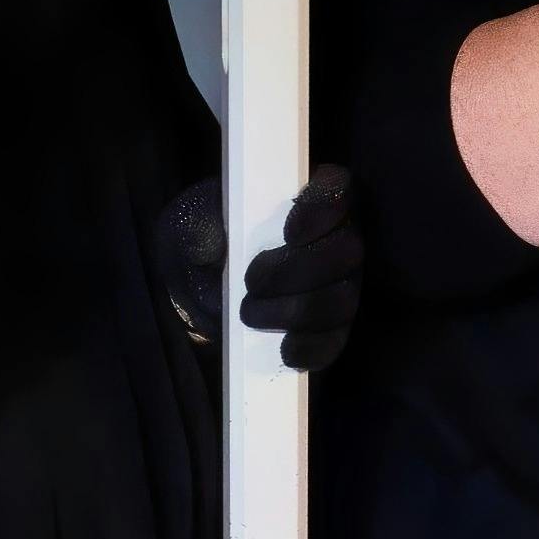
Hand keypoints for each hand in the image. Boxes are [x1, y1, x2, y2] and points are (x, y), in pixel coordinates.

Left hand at [161, 168, 364, 369]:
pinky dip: (311, 348)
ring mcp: (341, 283)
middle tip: (251, 283)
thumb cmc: (203, 242)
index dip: (324, 209)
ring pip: (344, 298)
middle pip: (348, 250)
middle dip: (299, 270)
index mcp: (308, 198)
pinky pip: (335, 340)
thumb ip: (199, 225)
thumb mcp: (191, 222)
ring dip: (297, 311)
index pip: (338, 189)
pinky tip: (283, 350)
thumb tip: (213, 241)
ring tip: (250, 315)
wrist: (197, 288)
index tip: (289, 233)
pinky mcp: (331, 326)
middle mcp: (337, 237)